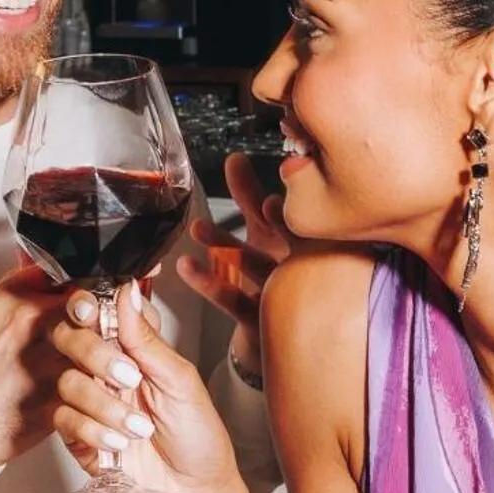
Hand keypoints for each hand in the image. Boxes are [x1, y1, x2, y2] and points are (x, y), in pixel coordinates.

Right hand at [51, 281, 252, 492]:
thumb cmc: (198, 436)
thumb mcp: (180, 381)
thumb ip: (147, 339)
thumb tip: (127, 293)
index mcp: (134, 349)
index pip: (101, 313)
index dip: (91, 307)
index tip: (92, 310)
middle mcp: (107, 371)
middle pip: (71, 340)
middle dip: (92, 354)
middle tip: (126, 376)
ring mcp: (91, 402)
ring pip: (67, 382)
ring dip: (103, 405)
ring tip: (138, 427)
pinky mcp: (79, 436)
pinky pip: (64, 420)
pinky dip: (92, 431)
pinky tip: (118, 444)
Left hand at [178, 154, 290, 380]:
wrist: (280, 334)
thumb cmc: (274, 273)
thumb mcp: (264, 231)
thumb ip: (250, 196)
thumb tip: (234, 158)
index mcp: (307, 241)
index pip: (298, 215)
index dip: (287, 206)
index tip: (275, 198)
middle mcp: (300, 268)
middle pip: (287, 240)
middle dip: (276, 223)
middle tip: (268, 206)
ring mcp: (283, 297)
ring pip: (257, 268)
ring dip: (226, 246)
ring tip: (198, 228)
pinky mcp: (261, 322)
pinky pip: (233, 302)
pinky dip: (208, 284)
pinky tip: (186, 266)